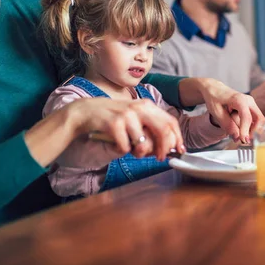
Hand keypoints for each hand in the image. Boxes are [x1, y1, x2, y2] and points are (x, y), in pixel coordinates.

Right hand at [67, 98, 183, 161]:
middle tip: (159, 158)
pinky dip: (121, 150)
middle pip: (163, 131)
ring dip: (138, 153)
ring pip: (143, 144)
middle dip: (164, 149)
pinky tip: (115, 143)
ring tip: (130, 149)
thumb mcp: (135, 117)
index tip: (178, 151)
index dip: (177, 138)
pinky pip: (125, 148)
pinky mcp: (114, 124)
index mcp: (147, 106)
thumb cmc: (114, 117)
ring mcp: (127, 116)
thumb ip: (150, 128)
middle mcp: (139, 108)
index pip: (170, 122)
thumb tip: (168, 147)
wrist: (86, 111)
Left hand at [197, 79, 264, 143]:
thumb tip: (237, 137)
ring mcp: (251, 103)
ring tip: (239, 134)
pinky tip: (240, 129)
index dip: (246, 130)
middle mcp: (248, 100)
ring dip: (252, 130)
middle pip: (259, 118)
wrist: (214, 89)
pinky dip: (250, 127)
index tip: (243, 140)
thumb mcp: (216, 112)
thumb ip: (227, 125)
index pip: (246, 117)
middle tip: (244, 140)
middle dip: (254, 131)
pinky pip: (255, 119)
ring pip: (258, 120)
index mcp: (239, 99)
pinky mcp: (251, 107)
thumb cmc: (214, 98)